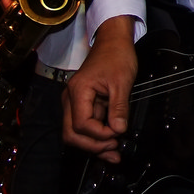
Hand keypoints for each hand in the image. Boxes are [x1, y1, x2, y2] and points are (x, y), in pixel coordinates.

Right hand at [62, 17, 137, 162]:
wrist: (113, 41)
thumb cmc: (116, 55)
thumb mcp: (122, 82)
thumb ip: (119, 107)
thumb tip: (118, 129)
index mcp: (78, 91)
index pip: (81, 124)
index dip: (99, 135)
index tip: (117, 135)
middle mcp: (71, 99)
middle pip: (72, 134)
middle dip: (92, 145)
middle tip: (114, 149)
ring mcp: (76, 102)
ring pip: (77, 133)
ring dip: (94, 145)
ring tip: (114, 152)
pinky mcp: (84, 104)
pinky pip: (86, 125)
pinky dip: (97, 136)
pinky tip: (111, 142)